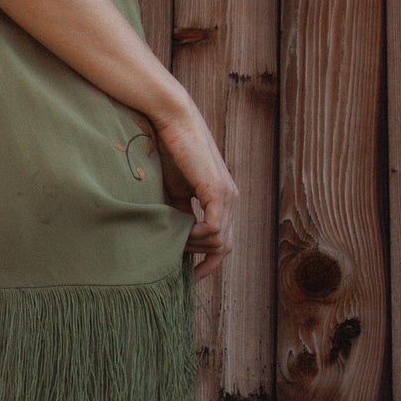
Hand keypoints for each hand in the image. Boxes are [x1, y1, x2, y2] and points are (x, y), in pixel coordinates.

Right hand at [151, 101, 236, 280]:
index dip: (210, 263)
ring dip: (195, 247)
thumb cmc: (170, 152)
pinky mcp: (218, 190)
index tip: (191, 278)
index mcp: (222, 200)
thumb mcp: (174, 193)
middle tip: (176, 259)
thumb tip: (175, 243)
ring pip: (220, 241)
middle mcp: (231, 199)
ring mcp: (227, 195)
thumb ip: (179, 216)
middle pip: (224, 246)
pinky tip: (181, 232)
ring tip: (174, 240)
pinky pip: (215, 229)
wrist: (171, 122)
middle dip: (200, 259)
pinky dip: (198, 237)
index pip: (224, 241)